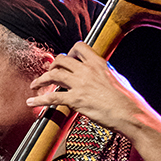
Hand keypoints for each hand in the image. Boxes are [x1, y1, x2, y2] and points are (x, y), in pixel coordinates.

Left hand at [26, 42, 160, 160]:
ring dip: (40, 79)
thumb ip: (106, 72)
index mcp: (98, 63)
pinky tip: (31, 102)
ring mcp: (80, 84)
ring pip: (53, 75)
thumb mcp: (118, 78)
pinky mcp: (75, 100)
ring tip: (34, 85)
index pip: (79, 47)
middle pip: (61, 59)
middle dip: (52, 65)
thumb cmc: (127, 100)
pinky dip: (39, 99)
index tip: (66, 60)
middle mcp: (87, 70)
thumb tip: (104, 71)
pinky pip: (51, 97)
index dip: (69, 52)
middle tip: (48, 73)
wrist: (130, 114)